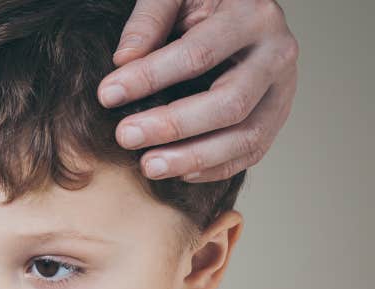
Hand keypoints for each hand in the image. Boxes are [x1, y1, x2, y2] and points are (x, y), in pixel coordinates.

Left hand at [98, 0, 298, 181]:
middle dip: (173, 125)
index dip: (149, 77)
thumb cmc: (203, 1)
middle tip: (125, 136)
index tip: (107, 95)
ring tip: (148, 166)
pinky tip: (178, 172)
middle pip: (229, 103)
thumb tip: (123, 60)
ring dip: (194, 157)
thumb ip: (149, 19)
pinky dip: (216, 168)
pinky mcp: (278, 114)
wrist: (242, 8)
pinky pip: (253, 151)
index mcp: (253, 15)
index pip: (198, 54)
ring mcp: (282, 88)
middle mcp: (276, 54)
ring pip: (247, 136)